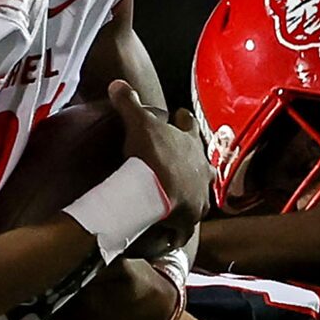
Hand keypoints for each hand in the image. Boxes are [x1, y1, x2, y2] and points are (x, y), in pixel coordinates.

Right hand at [106, 80, 209, 234]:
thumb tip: (117, 83)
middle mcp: (201, 166)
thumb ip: (129, 102)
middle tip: (185, 161)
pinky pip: (187, 226)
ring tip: (184, 197)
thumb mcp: (138, 123)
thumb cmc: (152, 155)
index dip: (182, 120)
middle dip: (195, 160)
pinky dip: (180, 229)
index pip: (188, 125)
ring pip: (201, 192)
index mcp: (189, 141)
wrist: (156, 191)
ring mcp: (199, 193)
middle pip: (203, 160)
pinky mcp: (191, 216)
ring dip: (194, 193)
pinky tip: (175, 236)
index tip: (178, 115)